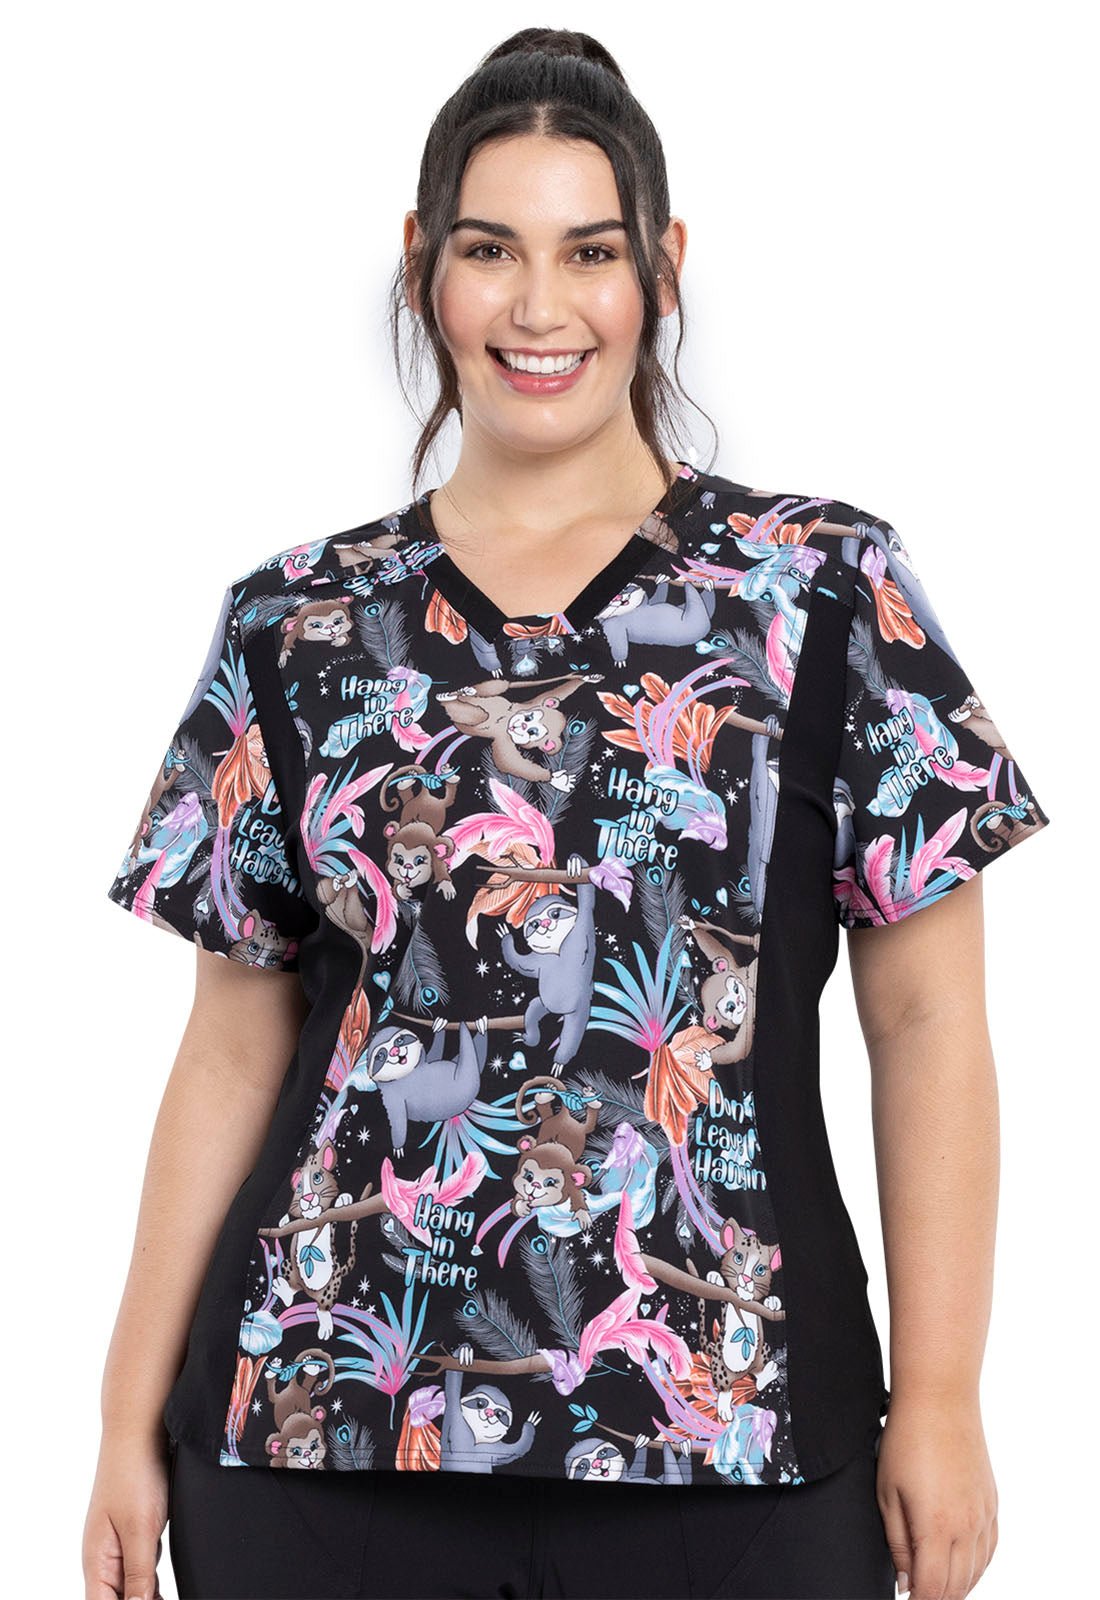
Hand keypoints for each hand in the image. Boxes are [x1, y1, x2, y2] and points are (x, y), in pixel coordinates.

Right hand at [83, 1429, 169, 1599]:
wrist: (139, 1431)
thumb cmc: (134, 1474)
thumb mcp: (140, 1530)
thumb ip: (138, 1574)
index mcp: (97, 1560)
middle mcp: (104, 1555)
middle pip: (117, 1598)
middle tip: (162, 1599)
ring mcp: (120, 1542)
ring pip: (132, 1585)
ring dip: (147, 1594)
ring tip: (165, 1595)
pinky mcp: (136, 1530)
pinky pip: (143, 1566)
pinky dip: (153, 1579)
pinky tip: (164, 1585)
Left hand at [876, 1397, 997, 1599]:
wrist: (940, 1400)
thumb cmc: (907, 1440)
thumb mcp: (887, 1493)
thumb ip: (897, 1543)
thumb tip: (906, 1583)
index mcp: (936, 1528)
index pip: (932, 1590)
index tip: (905, 1599)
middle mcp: (967, 1528)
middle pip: (956, 1587)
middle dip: (936, 1598)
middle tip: (917, 1593)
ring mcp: (984, 1516)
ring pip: (976, 1572)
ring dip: (957, 1587)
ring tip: (936, 1587)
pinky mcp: (992, 1502)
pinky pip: (990, 1549)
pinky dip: (977, 1566)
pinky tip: (964, 1567)